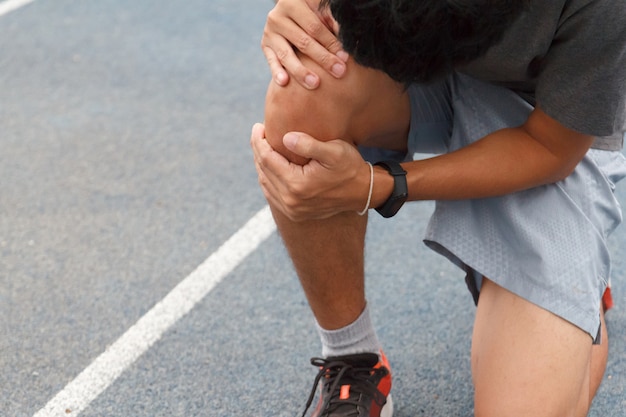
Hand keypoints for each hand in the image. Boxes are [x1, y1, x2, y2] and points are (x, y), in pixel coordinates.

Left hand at [251, 123, 370, 220]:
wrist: (363, 192)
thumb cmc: (350, 167)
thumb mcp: (334, 151)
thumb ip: (309, 144)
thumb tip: (285, 138)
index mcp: (297, 185)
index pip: (267, 159)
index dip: (259, 141)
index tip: (258, 126)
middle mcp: (291, 201)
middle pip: (263, 171)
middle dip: (258, 150)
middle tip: (258, 133)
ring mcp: (292, 210)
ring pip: (265, 184)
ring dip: (261, 165)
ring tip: (262, 146)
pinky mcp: (295, 214)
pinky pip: (272, 195)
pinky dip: (268, 179)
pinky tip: (270, 166)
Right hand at [262, 0, 348, 88]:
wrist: (292, 15)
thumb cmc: (314, 14)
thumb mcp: (321, 12)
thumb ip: (332, 21)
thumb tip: (347, 38)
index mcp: (294, 2)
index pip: (315, 27)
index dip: (331, 43)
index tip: (345, 57)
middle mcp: (278, 15)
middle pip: (303, 41)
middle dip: (323, 59)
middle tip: (339, 72)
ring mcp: (270, 31)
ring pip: (286, 54)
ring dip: (301, 71)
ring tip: (315, 84)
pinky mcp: (265, 45)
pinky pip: (271, 61)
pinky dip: (277, 72)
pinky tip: (284, 83)